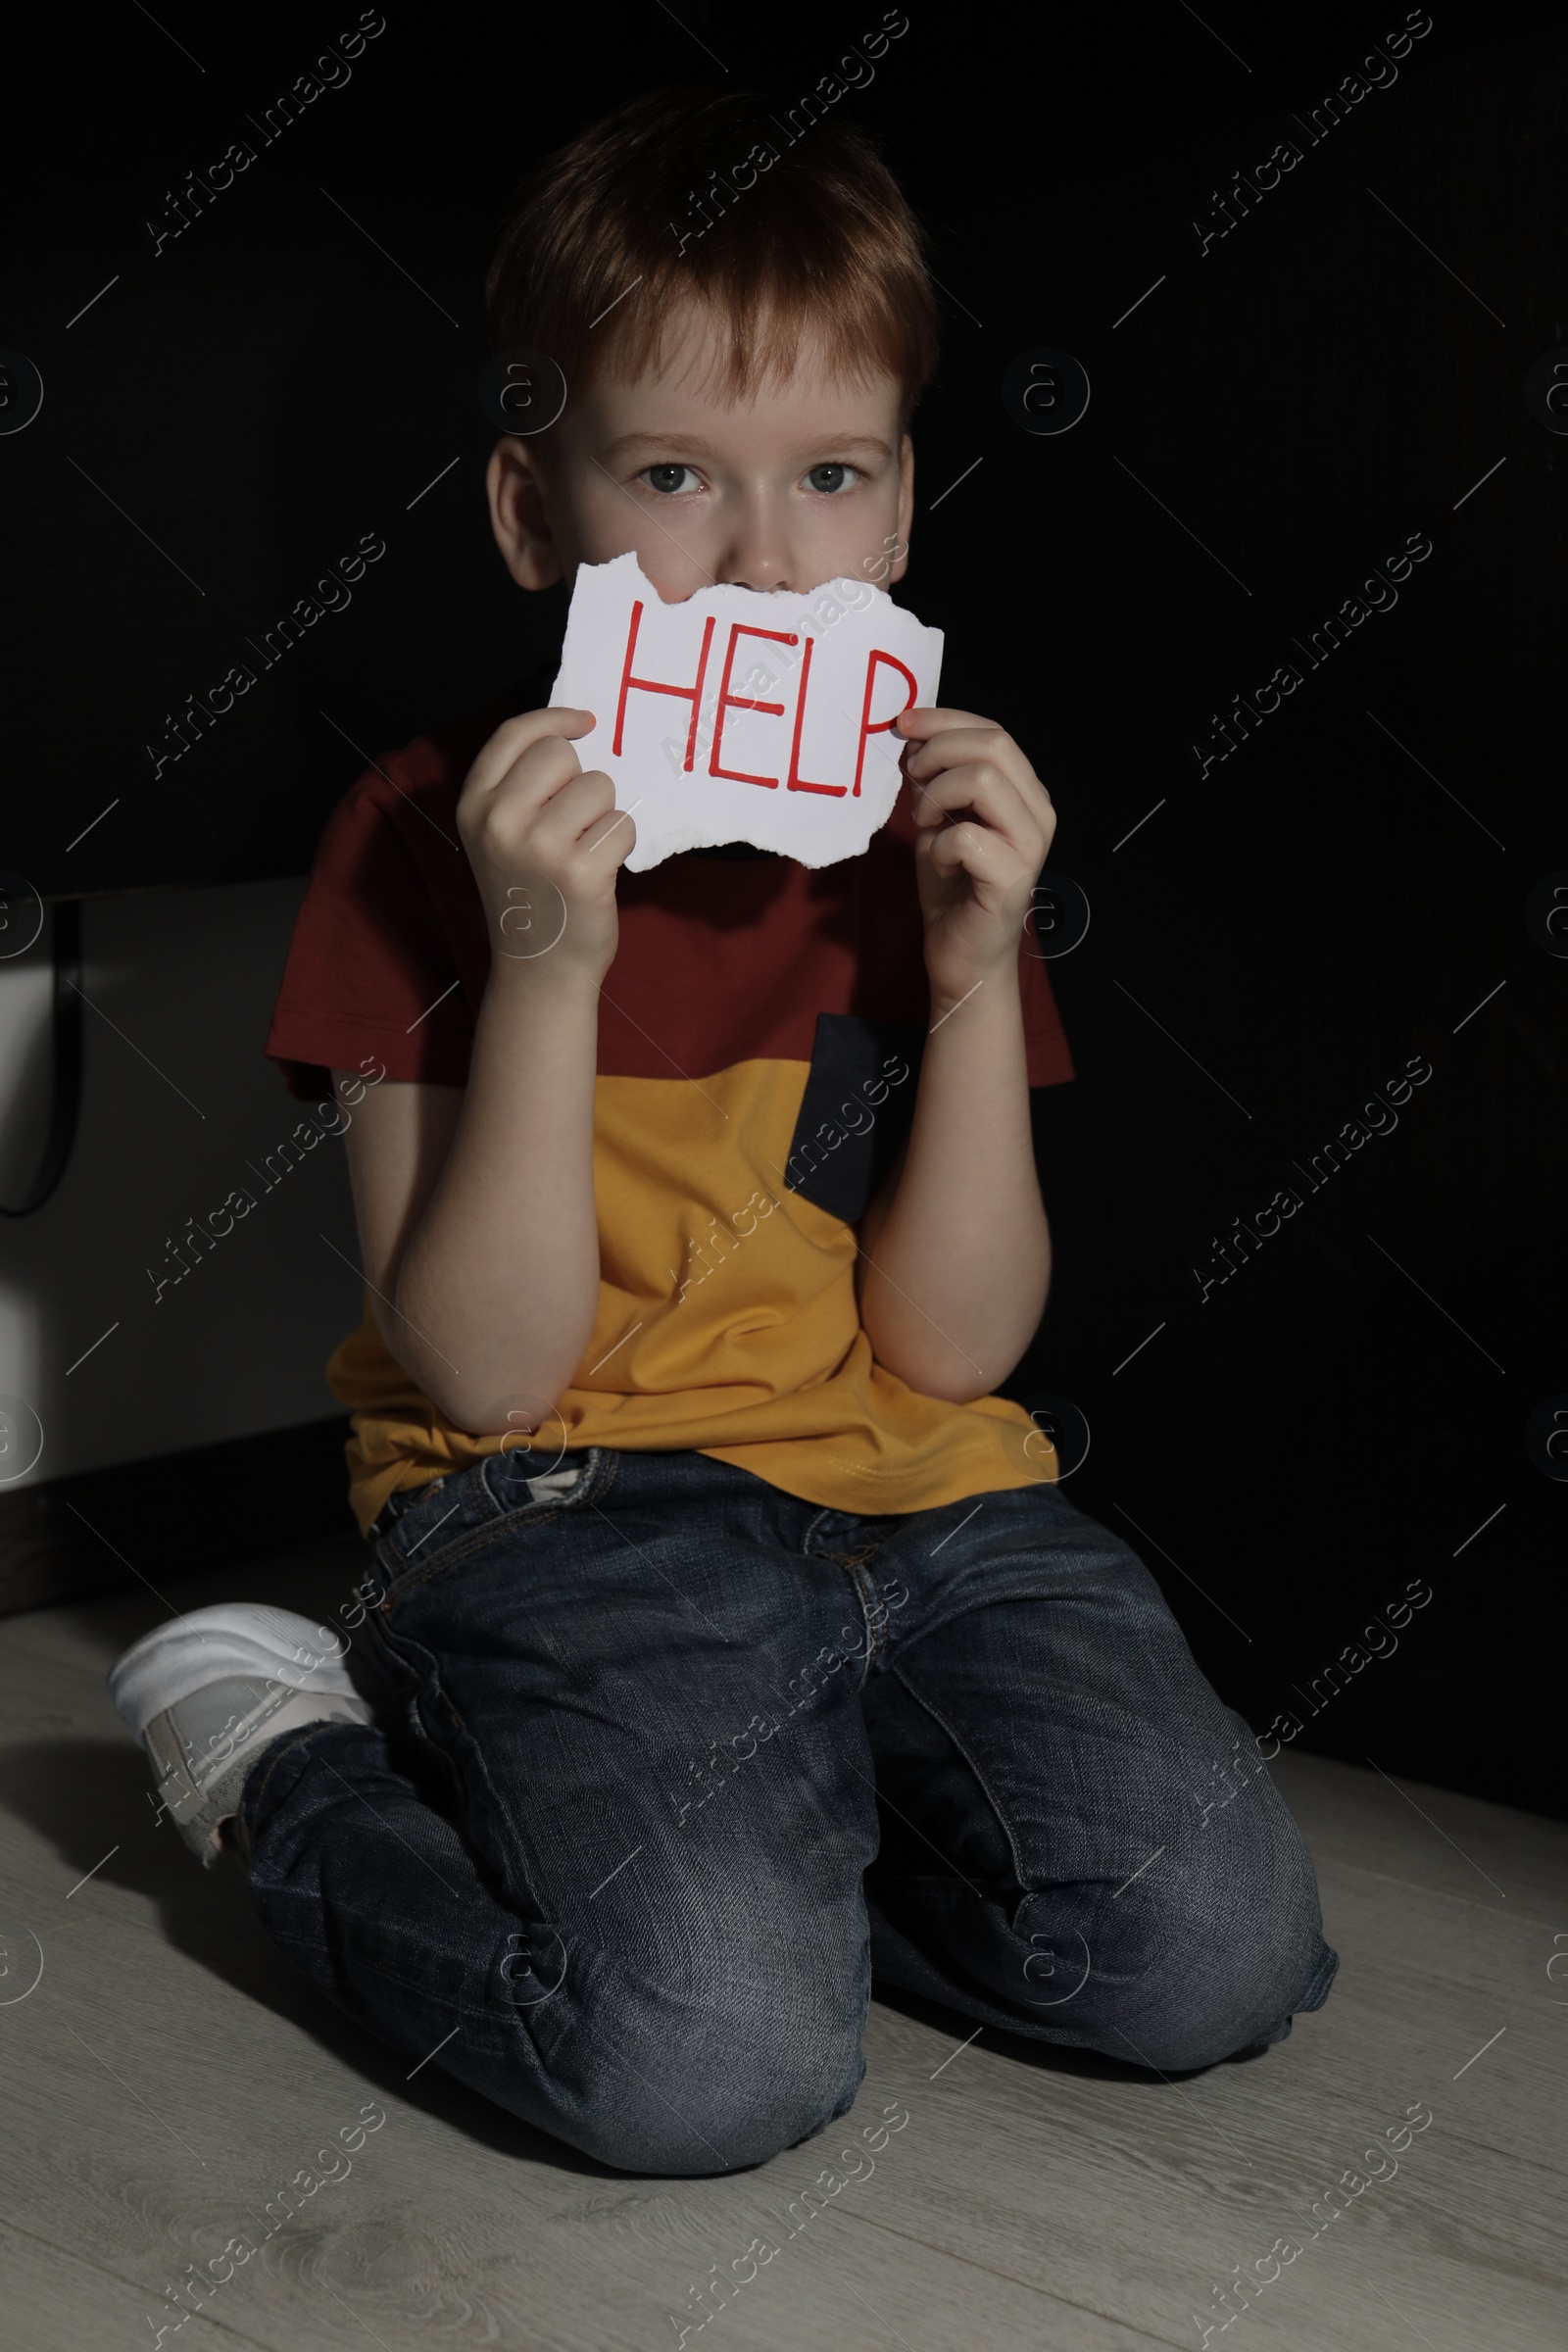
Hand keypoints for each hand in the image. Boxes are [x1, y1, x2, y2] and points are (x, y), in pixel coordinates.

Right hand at [456, 707, 631, 985]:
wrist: (538, 968)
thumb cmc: (530, 894)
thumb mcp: (500, 835)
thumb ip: (520, 787)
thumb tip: (573, 732)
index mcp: (475, 805)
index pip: (515, 735)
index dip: (555, 719)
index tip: (585, 723)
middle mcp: (499, 821)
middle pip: (562, 755)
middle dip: (580, 782)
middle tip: (573, 824)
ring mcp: (539, 846)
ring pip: (599, 787)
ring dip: (604, 816)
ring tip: (584, 852)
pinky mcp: (580, 871)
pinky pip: (623, 825)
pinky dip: (621, 845)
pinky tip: (599, 871)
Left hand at [895, 707, 1054, 1007]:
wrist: (963, 954)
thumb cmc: (952, 886)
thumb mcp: (937, 819)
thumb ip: (933, 779)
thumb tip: (911, 736)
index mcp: (1024, 792)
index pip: (993, 732)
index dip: (945, 720)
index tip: (903, 724)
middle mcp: (1038, 812)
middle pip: (995, 745)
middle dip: (939, 750)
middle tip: (911, 776)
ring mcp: (1031, 845)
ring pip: (984, 780)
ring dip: (938, 794)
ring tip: (924, 822)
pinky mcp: (1013, 878)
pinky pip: (966, 837)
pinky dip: (938, 846)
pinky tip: (938, 864)